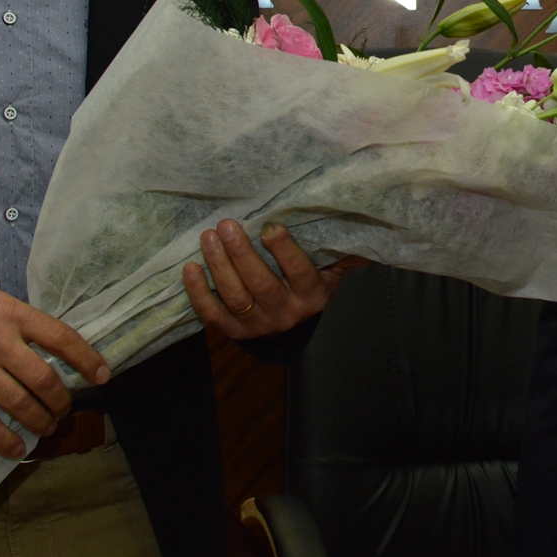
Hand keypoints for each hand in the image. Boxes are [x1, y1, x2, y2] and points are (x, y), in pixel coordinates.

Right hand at [0, 285, 109, 458]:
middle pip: (44, 380)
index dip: (87, 359)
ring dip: (41, 422)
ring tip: (49, 427)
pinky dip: (6, 440)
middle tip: (65, 409)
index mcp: (15, 317)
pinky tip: (19, 449)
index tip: (103, 376)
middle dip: (62, 401)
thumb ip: (28, 325)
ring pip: (20, 405)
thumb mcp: (1, 303)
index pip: (61, 338)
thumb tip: (60, 350)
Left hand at [182, 220, 367, 338]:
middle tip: (226, 225)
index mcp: (312, 296)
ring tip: (207, 238)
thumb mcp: (329, 270)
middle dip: (242, 254)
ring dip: (219, 267)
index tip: (269, 226)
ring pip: (236, 298)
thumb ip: (340, 250)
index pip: (299, 273)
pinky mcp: (235, 333)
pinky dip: (198, 294)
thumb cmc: (309, 284)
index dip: (284, 251)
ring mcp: (259, 326)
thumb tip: (367, 223)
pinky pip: (213, 315)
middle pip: (261, 285)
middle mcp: (287, 314)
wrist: (292, 329)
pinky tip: (189, 269)